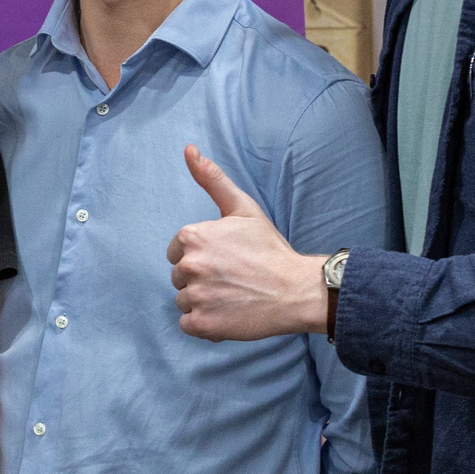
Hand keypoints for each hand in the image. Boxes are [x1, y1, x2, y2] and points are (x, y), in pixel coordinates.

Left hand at [167, 146, 326, 341]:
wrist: (297, 290)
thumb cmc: (269, 249)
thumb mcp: (242, 208)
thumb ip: (212, 179)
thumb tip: (188, 149)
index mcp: (192, 236)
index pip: (177, 251)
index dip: (201, 256)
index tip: (225, 259)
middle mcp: (189, 266)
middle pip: (179, 276)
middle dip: (200, 279)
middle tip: (232, 278)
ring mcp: (195, 296)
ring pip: (184, 300)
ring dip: (203, 302)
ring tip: (233, 296)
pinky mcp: (202, 324)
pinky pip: (188, 324)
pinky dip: (205, 323)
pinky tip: (228, 314)